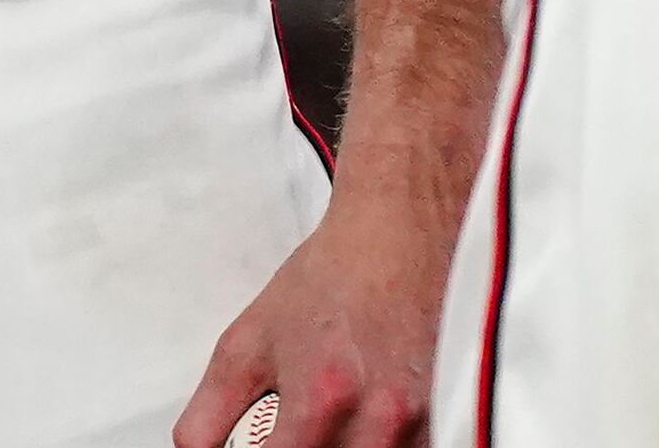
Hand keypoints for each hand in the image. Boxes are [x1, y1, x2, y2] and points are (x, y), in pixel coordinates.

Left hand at [176, 185, 454, 447]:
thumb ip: (208, 414)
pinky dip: (383, 446)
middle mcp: (377, 420)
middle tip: (292, 429)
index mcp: (319, 400)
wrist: (400, 232)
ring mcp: (420, 423)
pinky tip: (367, 421)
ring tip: (329, 416)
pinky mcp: (449, 418)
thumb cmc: (330, 279)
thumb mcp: (247, 343)